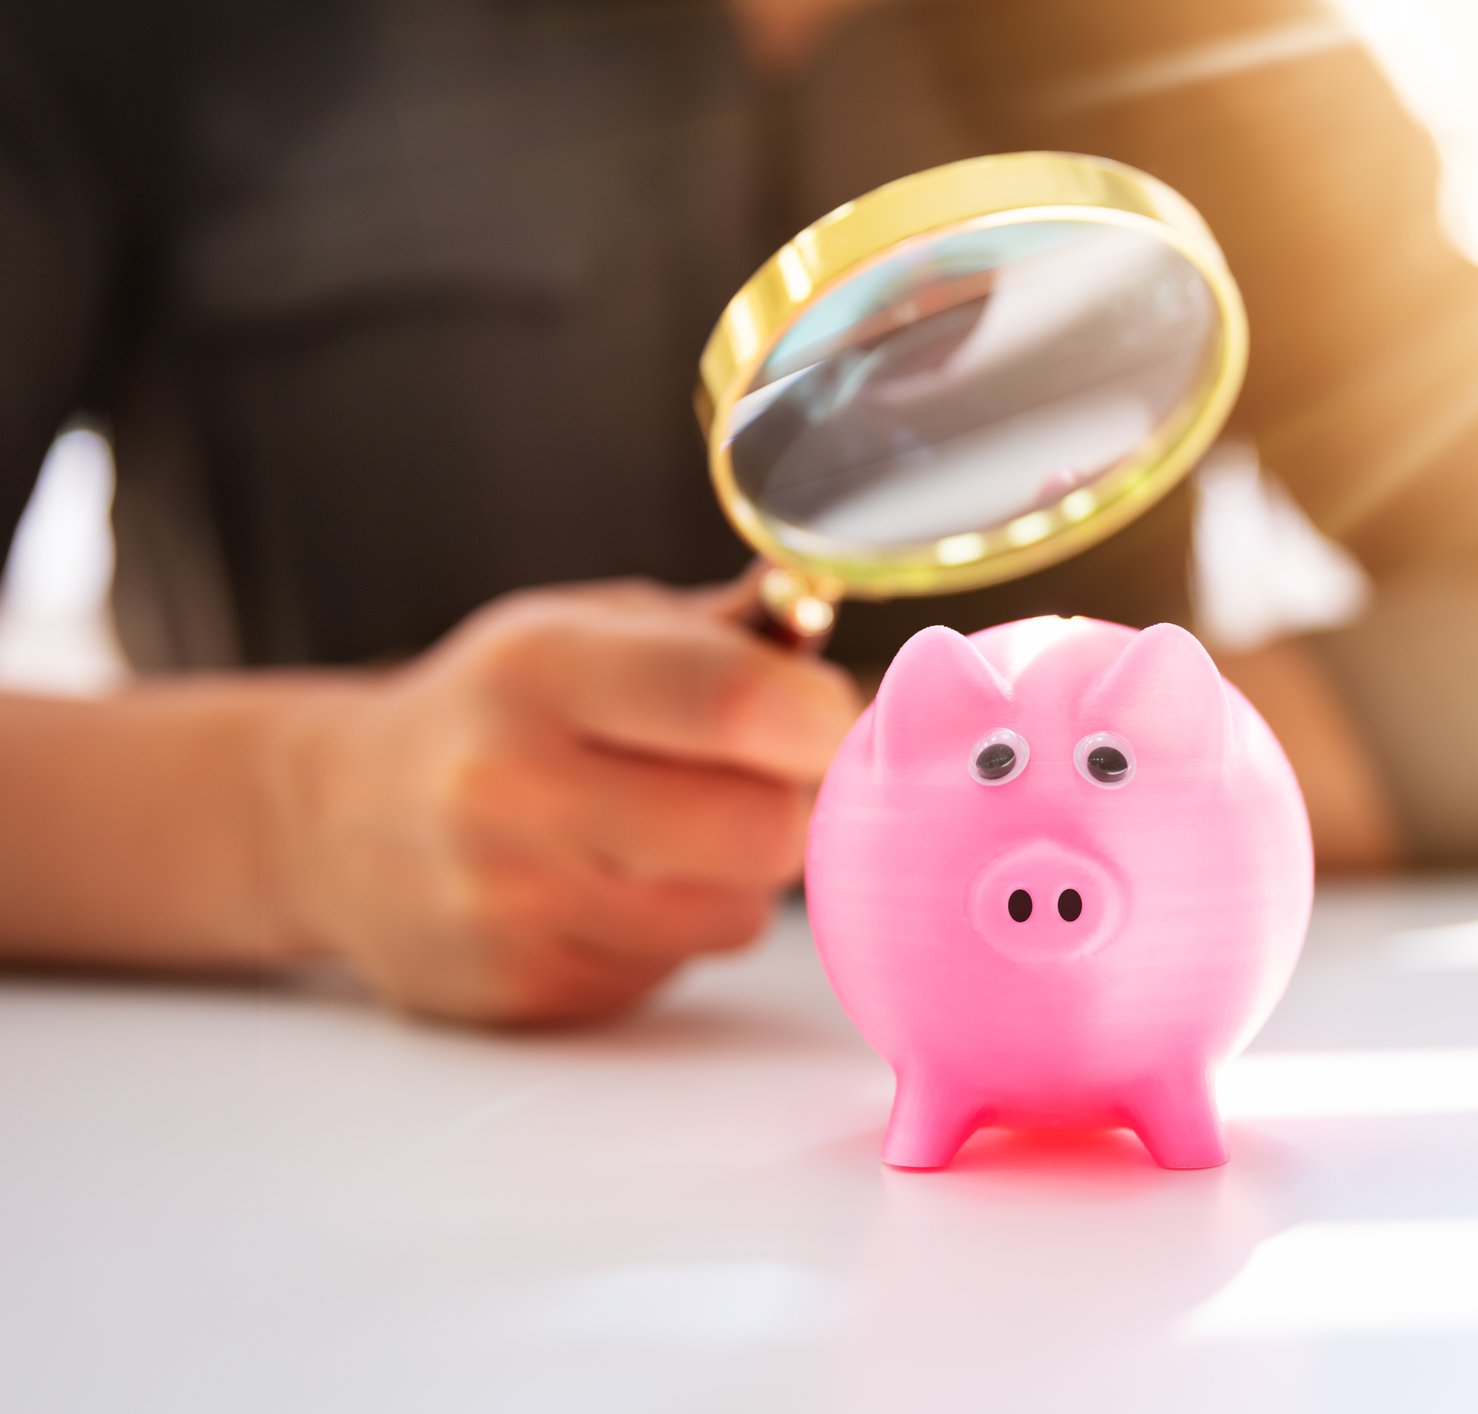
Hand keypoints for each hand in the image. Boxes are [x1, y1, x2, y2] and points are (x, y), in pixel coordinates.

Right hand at [261, 579, 858, 1025]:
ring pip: (738, 910)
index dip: (824, 717)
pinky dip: (678, 926)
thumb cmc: (495, 709)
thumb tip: (817, 611)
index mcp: (540, 669)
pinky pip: (680, 965)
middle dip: (795, 803)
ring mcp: (512, 902)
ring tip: (675, 828)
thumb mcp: (585, 630)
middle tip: (766, 777)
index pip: (735, 702)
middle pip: (764, 829)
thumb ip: (718, 630)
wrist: (334, 819)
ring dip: (740, 872)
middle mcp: (514, 787)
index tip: (834, 716)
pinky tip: (615, 883)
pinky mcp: (524, 988)